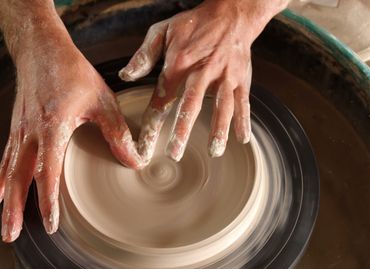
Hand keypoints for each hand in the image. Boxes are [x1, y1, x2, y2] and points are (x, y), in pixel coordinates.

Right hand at [0, 1, 141, 241]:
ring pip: (9, 173)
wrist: (40, 49)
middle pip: (19, 178)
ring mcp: (18, 133)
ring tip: (5, 229)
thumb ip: (117, 132)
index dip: (48, 200)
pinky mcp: (15, 130)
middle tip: (12, 237)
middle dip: (15, 210)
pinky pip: (4, 161)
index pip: (47, 171)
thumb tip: (135, 161)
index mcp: (52, 127)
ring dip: (6, 202)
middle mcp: (29, 134)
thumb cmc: (71, 72)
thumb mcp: (102, 99)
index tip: (51, 223)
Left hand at [119, 0, 286, 161]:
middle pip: (191, 105)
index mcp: (179, 64)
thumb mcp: (162, 31)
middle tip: (175, 154)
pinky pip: (243, 101)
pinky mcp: (241, 78)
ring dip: (219, 129)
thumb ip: (144, 55)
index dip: (152, 125)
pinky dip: (244, 120)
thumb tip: (125, 76)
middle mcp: (202, 72)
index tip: (144, 147)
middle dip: (182, 131)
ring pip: (222, 106)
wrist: (231, 12)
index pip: (162, 99)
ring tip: (215, 151)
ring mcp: (224, 76)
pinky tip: (242, 139)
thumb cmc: (194, 24)